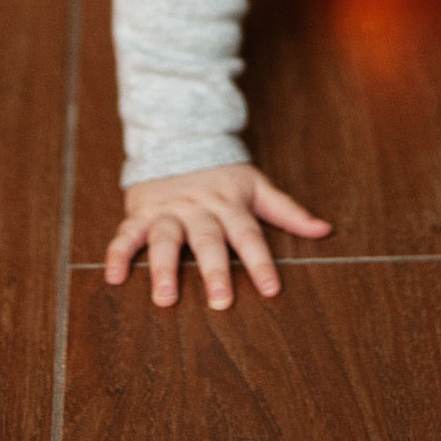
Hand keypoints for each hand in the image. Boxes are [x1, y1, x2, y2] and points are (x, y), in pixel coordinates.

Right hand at [105, 165, 331, 309]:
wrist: (179, 139)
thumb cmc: (222, 175)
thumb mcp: (257, 186)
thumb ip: (288, 212)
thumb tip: (325, 230)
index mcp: (230, 205)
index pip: (249, 236)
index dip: (261, 262)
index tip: (271, 289)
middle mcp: (199, 209)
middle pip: (208, 241)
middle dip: (213, 270)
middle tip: (220, 301)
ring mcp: (168, 211)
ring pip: (166, 240)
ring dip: (164, 268)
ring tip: (165, 297)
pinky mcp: (141, 213)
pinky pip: (126, 234)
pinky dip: (118, 255)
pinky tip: (115, 278)